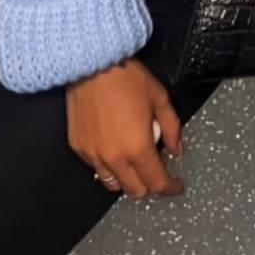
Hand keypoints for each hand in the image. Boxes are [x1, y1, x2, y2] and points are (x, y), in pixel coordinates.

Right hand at [66, 56, 184, 198]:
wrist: (93, 63)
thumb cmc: (125, 76)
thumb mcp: (160, 99)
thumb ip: (172, 128)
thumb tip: (176, 148)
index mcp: (138, 148)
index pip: (157, 183)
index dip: (171, 188)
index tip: (175, 185)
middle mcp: (114, 157)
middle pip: (136, 191)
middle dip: (150, 184)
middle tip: (157, 167)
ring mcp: (93, 154)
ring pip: (113, 184)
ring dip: (128, 179)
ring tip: (135, 160)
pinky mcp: (79, 147)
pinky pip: (96, 168)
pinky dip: (108, 165)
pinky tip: (115, 149)